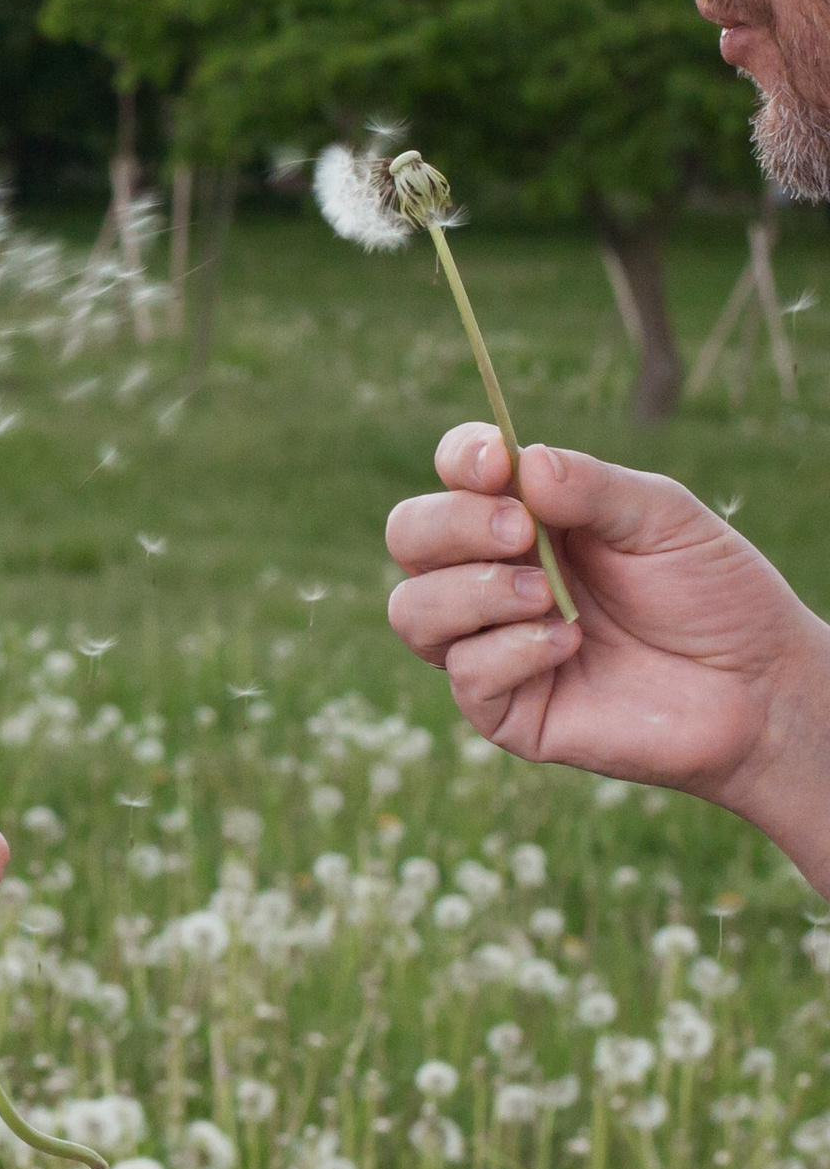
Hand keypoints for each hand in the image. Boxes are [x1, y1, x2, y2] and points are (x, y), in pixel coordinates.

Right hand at [386, 425, 829, 887]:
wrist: (760, 689)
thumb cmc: (712, 595)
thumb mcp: (664, 518)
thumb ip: (592, 486)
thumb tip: (522, 464)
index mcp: (523, 519)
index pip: (454, 476)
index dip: (459, 458)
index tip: (494, 459)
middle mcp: (491, 577)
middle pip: (408, 536)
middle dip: (450, 526)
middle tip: (520, 532)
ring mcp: (491, 644)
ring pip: (413, 610)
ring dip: (471, 592)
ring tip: (544, 595)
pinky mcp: (506, 709)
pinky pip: (465, 673)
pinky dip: (511, 651)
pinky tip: (570, 646)